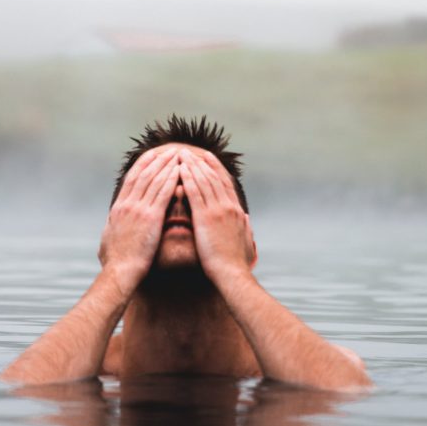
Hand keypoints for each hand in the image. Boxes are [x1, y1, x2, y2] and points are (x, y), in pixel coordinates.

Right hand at [99, 147, 179, 295]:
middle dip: (157, 160)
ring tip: (178, 155)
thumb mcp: (109, 238)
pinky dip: (171, 179)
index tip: (152, 155)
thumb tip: (111, 220)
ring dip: (167, 165)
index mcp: (119, 208)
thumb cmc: (116, 261)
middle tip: (169, 150)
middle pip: (144, 174)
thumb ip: (113, 225)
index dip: (143, 165)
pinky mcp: (150, 218)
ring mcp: (138, 210)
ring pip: (154, 180)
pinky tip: (179, 171)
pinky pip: (163, 193)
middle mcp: (128, 204)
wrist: (121, 272)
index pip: (131, 179)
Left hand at [179, 148, 254, 284]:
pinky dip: (188, 179)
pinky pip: (196, 194)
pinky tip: (180, 170)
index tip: (207, 157)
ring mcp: (218, 211)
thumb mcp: (246, 242)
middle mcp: (228, 207)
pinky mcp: (206, 218)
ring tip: (181, 155)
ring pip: (204, 181)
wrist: (232, 274)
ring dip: (192, 166)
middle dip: (200, 162)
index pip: (225, 183)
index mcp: (236, 212)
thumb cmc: (237, 264)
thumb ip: (245, 228)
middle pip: (213, 178)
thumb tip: (246, 219)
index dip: (216, 168)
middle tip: (189, 151)